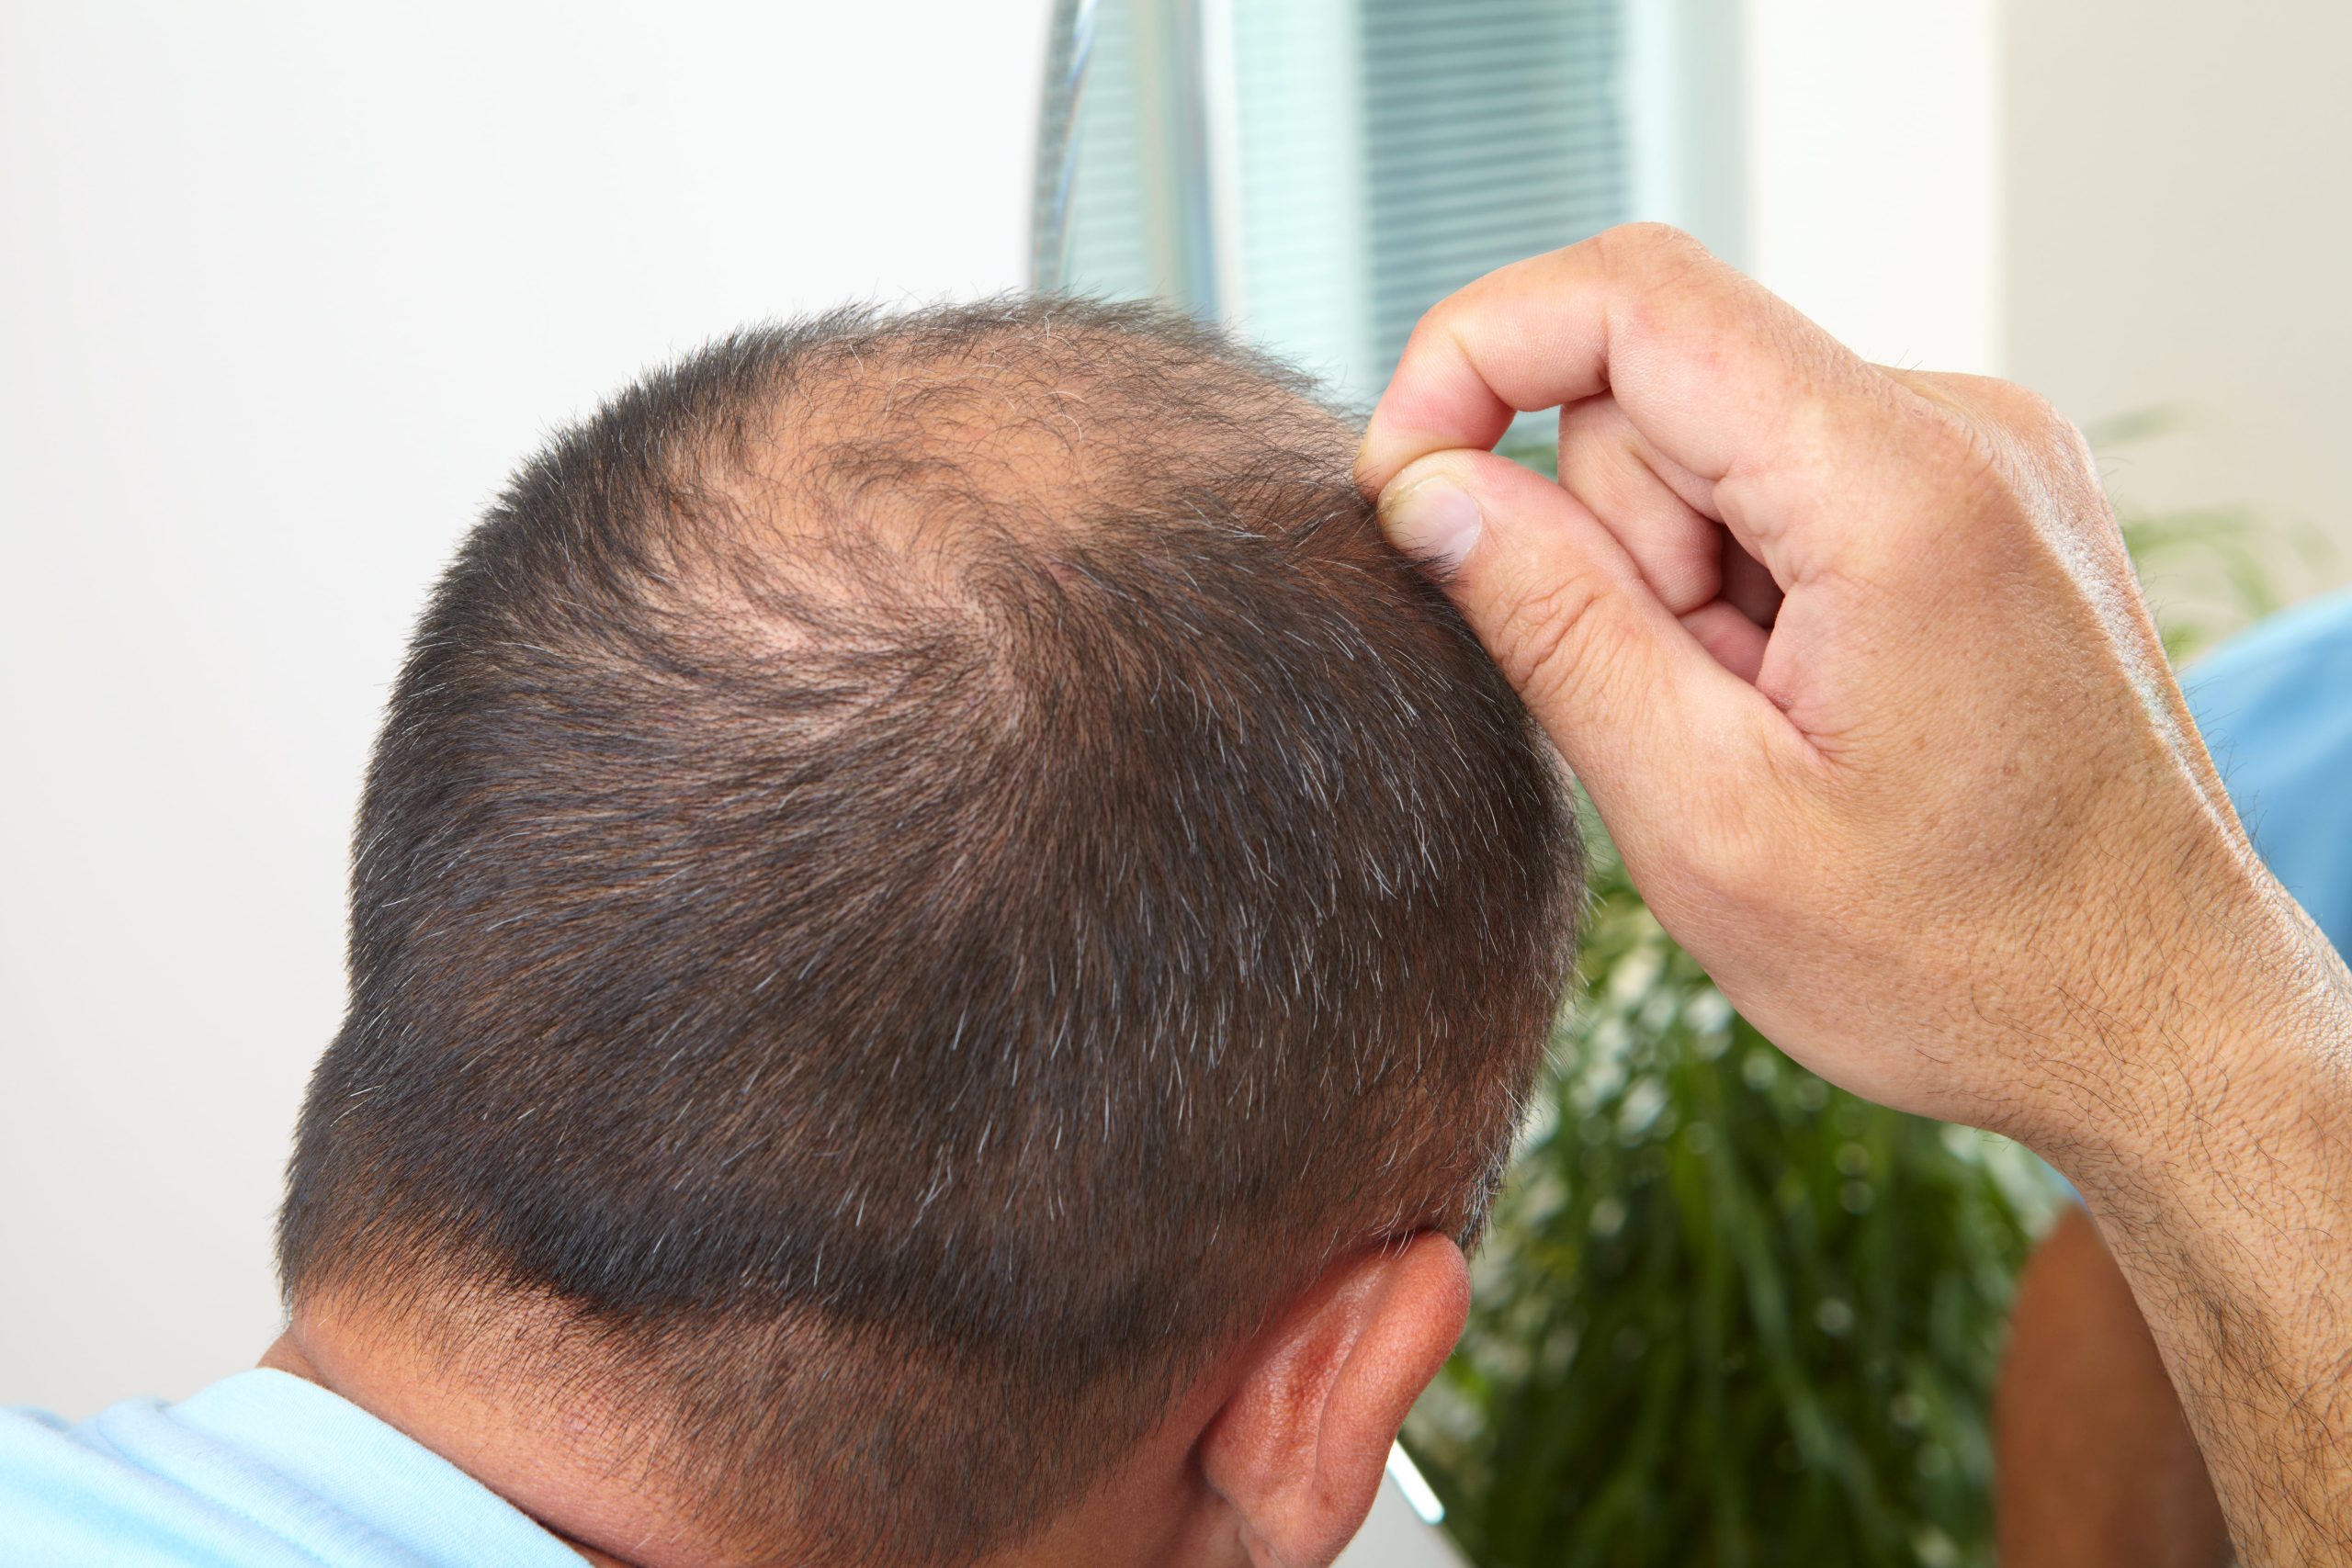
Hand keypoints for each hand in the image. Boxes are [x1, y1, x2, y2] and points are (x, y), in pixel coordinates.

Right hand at [1359, 224, 2351, 1564]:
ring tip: (1765, 729)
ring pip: (1712, 438)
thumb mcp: (1707, 821)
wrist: (2157, 1019)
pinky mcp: (1977, 494)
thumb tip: (1424, 488)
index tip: (1402, 483)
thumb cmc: (1958, 961)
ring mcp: (1984, 453)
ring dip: (1683, 580)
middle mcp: (1963, 427)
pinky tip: (1805, 706)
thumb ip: (1553, 627)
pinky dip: (1745, 586)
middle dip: (1614, 543)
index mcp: (1900, 491)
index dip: (1472, 358)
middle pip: (1661, 382)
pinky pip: (1782, 480)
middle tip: (1688, 713)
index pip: (1633, 298)